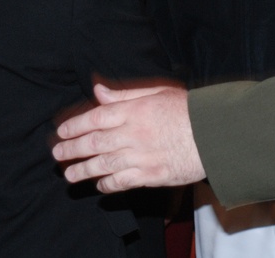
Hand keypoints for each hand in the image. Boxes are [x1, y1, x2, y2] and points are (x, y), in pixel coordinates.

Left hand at [53, 83, 204, 192]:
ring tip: (70, 174)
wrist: (216, 134)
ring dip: (83, 170)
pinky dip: (107, 185)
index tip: (62, 131)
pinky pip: (122, 182)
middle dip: (72, 149)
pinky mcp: (151, 176)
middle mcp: (134, 134)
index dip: (75, 126)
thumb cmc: (189, 110)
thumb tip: (98, 90)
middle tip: (58, 153)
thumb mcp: (157, 92)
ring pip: (103, 165)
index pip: (96, 118)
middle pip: (94, 143)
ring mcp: (141, 156)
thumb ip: (124, 95)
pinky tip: (99, 185)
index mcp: (135, 110)